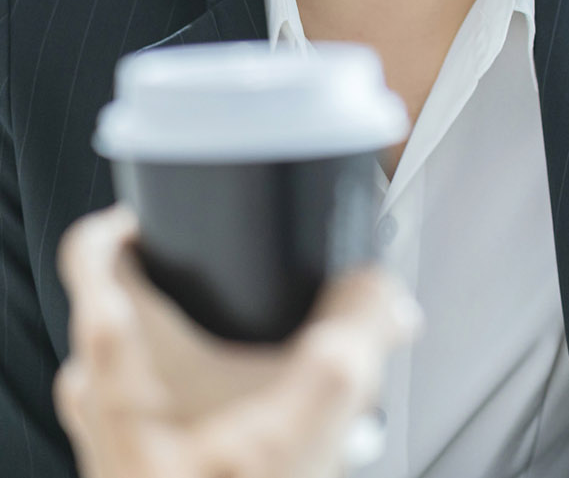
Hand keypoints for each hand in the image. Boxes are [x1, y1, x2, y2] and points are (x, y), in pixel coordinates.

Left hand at [54, 206, 419, 477]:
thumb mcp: (320, 401)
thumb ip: (361, 325)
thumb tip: (384, 290)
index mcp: (120, 346)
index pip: (96, 245)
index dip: (141, 212)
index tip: (184, 204)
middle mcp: (97, 386)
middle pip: (137, 299)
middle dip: (209, 290)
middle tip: (265, 291)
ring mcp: (108, 432)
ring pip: (154, 359)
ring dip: (216, 352)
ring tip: (283, 369)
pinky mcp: (128, 467)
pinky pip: (164, 408)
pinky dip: (212, 400)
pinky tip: (271, 422)